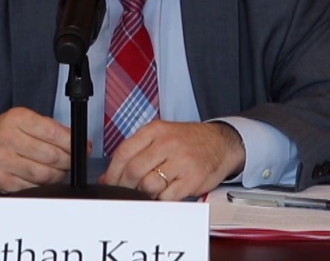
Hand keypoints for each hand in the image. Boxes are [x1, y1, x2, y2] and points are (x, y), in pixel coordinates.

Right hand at [0, 107, 87, 192]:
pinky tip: (45, 178)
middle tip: (74, 160)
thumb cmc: (6, 131)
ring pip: (43, 175)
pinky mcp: (1, 180)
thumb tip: (76, 141)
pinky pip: (32, 187)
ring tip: (61, 169)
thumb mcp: (26, 119)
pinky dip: (44, 185)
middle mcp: (8, 139)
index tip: (84, 146)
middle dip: (69, 160)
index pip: (53, 133)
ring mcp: (3, 162)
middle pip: (51, 156)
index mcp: (17, 119)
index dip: (72, 142)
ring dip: (59, 174)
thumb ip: (51, 127)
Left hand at [98, 120, 244, 200]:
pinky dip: (161, 200)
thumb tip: (109, 176)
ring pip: (149, 185)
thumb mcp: (162, 134)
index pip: (124, 152)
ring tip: (148, 191)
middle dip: (125, 186)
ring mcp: (180, 161)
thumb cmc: (187, 140)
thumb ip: (136, 150)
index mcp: (155, 130)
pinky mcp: (191, 179)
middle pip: (133, 170)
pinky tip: (163, 194)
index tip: (108, 182)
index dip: (112, 172)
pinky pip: (167, 197)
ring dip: (143, 193)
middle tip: (126, 191)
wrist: (220, 142)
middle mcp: (167, 143)